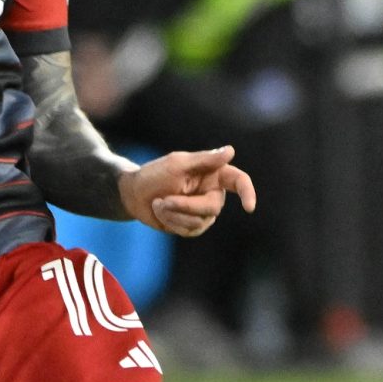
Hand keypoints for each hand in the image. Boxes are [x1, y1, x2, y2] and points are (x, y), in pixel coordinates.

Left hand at [121, 145, 256, 237]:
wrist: (134, 195)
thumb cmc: (154, 175)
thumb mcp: (177, 164)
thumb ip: (204, 160)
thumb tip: (230, 151)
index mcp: (213, 174)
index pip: (238, 181)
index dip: (247, 192)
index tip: (249, 207)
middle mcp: (213, 193)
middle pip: (212, 207)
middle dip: (186, 206)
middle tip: (164, 200)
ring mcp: (203, 212)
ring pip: (199, 221)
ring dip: (174, 214)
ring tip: (158, 203)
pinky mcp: (192, 226)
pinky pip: (189, 230)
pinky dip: (171, 222)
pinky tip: (161, 213)